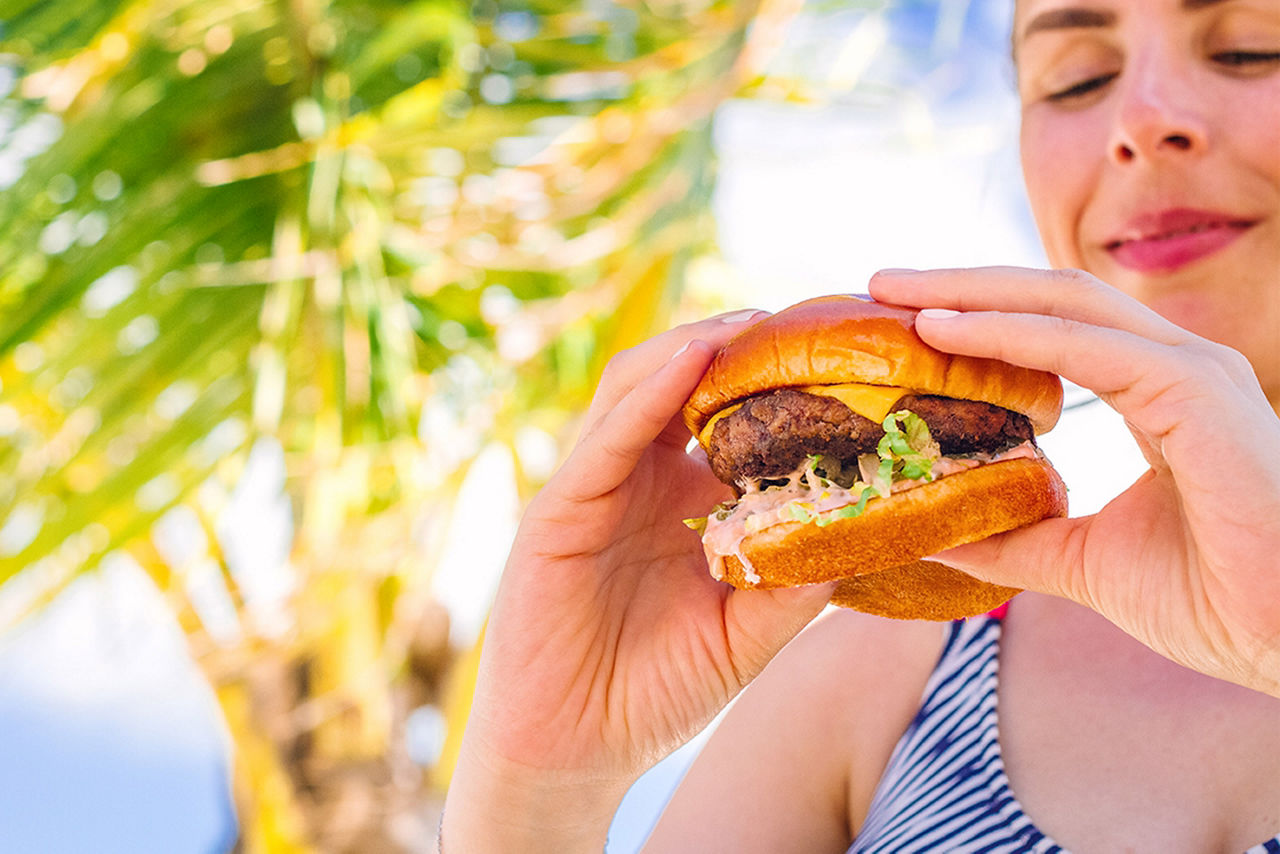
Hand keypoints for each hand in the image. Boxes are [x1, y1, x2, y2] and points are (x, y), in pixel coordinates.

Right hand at [442, 310, 835, 851]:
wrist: (572, 752)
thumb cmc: (654, 693)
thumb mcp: (745, 635)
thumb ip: (795, 584)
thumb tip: (867, 531)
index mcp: (683, 507)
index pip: (729, 424)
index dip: (778, 387)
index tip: (842, 360)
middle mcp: (639, 485)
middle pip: (683, 386)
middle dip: (738, 347)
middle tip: (803, 319)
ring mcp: (595, 491)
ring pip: (637, 389)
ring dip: (691, 347)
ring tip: (752, 322)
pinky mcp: (557, 511)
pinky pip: (604, 439)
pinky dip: (646, 393)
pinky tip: (689, 360)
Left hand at [871, 267, 1279, 697]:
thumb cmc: (1218, 599)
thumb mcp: (1084, 562)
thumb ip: (1018, 538)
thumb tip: (939, 529)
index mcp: (1158, 391)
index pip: (1052, 329)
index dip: (977, 316)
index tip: (902, 319)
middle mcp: (1176, 366)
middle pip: (1049, 298)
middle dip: (959, 286)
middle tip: (879, 286)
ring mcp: (1193, 370)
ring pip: (1062, 304)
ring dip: (970, 294)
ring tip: (894, 296)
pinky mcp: (1198, 390)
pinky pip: (1084, 346)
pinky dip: (1007, 335)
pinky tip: (944, 331)